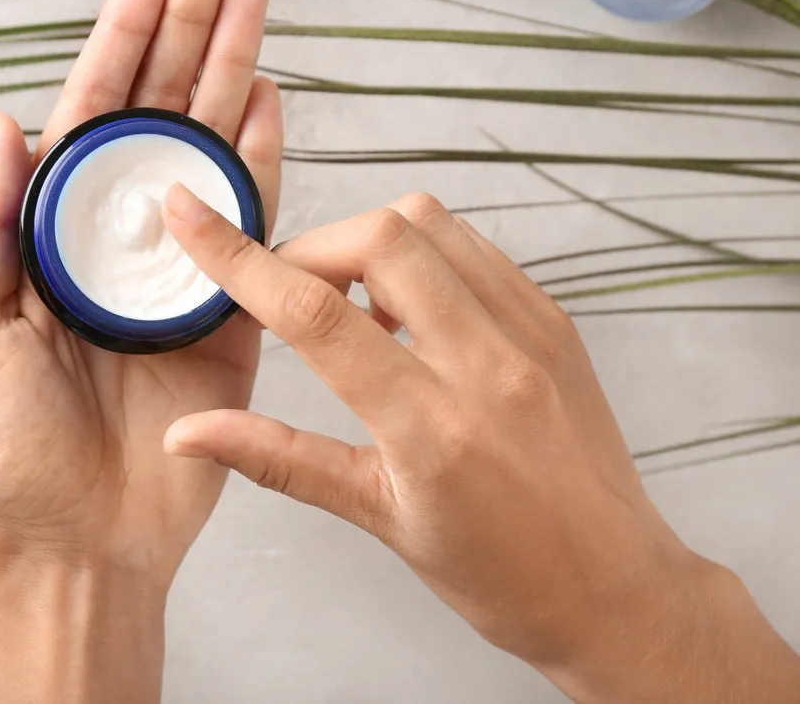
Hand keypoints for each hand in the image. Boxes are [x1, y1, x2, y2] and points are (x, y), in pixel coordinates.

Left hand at [0, 0, 278, 583]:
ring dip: (232, 75)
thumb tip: (4, 125)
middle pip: (159, 115)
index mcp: (56, 234)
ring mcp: (180, 270)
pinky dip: (262, 164)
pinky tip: (268, 101)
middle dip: (187, 31)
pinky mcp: (233, 314)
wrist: (80, 538)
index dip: (122, 39)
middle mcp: (121, 237)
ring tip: (252, 2)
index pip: (94, 115)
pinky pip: (253, 228)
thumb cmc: (12, 447)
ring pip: (211, 153)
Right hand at [161, 189, 799, 702]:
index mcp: (432, 429)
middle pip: (380, 238)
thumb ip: (279, 459)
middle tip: (287, 293)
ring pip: (432, 225)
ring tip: (351, 304)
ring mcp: (532, 334)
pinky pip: (476, 248)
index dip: (240, 259)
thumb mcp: (378, 519)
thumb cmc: (500, 572)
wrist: (616, 589)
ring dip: (367, 241)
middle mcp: (488, 365)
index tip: (189, 217)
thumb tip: (188, 432)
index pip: (317, 316)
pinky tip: (407, 307)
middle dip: (311, 247)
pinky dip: (422, 253)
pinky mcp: (556, 322)